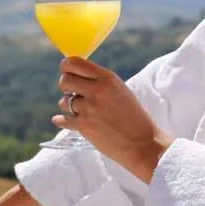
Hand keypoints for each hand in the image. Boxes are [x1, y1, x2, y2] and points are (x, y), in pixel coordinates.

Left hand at [54, 57, 170, 182]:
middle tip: (73, 92)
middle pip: (64, 79)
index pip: (74, 62)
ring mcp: (89, 108)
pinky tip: (64, 120)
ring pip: (63, 101)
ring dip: (69, 106)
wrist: (141, 143)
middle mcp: (97, 90)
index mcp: (107, 78)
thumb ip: (99, 82)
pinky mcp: (83, 125)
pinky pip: (62, 119)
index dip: (66, 66)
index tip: (67, 71)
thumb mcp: (119, 90)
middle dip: (66, 85)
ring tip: (83, 111)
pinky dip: (63, 120)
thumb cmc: (132, 116)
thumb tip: (74, 75)